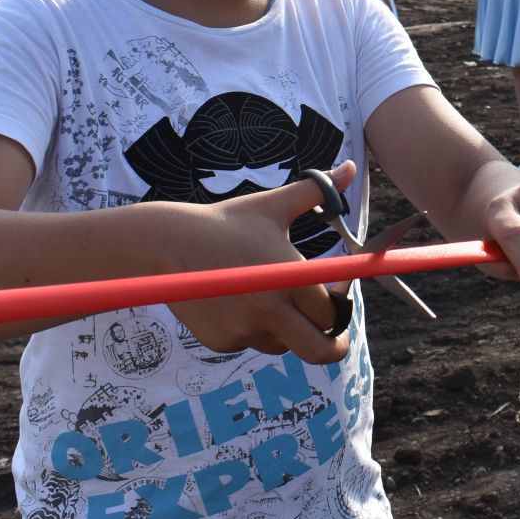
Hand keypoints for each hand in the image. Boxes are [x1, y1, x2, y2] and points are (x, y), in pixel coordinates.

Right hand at [166, 161, 362, 362]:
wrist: (168, 243)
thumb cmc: (228, 222)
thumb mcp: (274, 205)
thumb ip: (320, 191)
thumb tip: (351, 168)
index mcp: (289, 278)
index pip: (332, 312)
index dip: (340, 306)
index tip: (336, 296)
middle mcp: (269, 310)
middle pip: (318, 350)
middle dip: (332, 345)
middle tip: (334, 334)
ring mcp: (243, 330)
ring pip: (283, 344)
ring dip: (286, 330)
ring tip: (267, 296)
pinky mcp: (221, 342)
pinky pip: (250, 343)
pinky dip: (253, 329)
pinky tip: (236, 300)